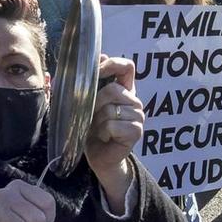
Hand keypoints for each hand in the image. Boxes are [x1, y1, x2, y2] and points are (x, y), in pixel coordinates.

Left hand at [85, 58, 143, 175]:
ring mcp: (138, 116)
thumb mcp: (87, 105)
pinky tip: (105, 137)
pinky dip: (102, 132)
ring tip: (99, 130)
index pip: (126, 67)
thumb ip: (86, 85)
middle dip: (95, 103)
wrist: (100, 157)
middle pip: (112, 90)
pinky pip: (111, 125)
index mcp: (124, 90)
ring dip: (97, 121)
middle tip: (93, 117)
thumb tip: (83, 64)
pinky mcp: (136, 131)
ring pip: (110, 109)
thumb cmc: (92, 129)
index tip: (96, 71)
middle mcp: (134, 100)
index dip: (112, 64)